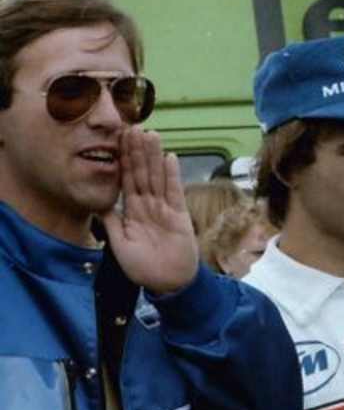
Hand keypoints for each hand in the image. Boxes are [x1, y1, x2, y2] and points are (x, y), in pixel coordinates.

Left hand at [101, 128, 198, 294]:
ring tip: (152, 134)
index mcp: (132, 211)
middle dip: (138, 150)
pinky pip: (174, 191)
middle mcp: (148, 205)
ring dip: (154, 156)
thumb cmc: (143, 267)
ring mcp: (164, 208)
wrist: (168, 283)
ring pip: (157, 177)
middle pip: (142, 172)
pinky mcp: (179, 214)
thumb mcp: (119, 245)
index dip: (122, 160)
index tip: (119, 140)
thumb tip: (98, 204)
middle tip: (134, 127)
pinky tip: (169, 157)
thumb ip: (111, 223)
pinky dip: (172, 175)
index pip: (126, 180)